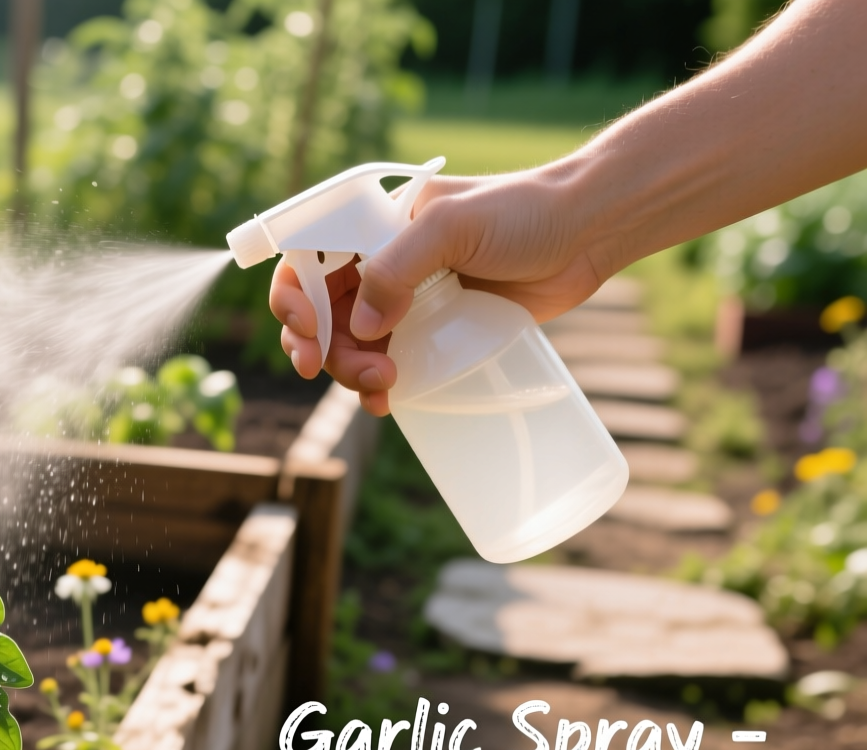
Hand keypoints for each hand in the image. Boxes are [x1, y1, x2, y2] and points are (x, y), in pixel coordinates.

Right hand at [269, 170, 610, 415]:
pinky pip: (391, 359)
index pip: (307, 260)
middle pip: (323, 311)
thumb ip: (397, 267)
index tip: (310, 336)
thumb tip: (361, 327)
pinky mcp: (438, 327)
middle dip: (326, 348)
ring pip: (352, 342)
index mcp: (373, 224)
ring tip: (383, 387)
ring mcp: (409, 297)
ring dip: (352, 371)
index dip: (295, 300)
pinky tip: (389, 400)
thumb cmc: (525, 212)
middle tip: (362, 374)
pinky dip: (380, 383)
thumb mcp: (453, 227)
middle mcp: (382, 260)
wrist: (591, 229)